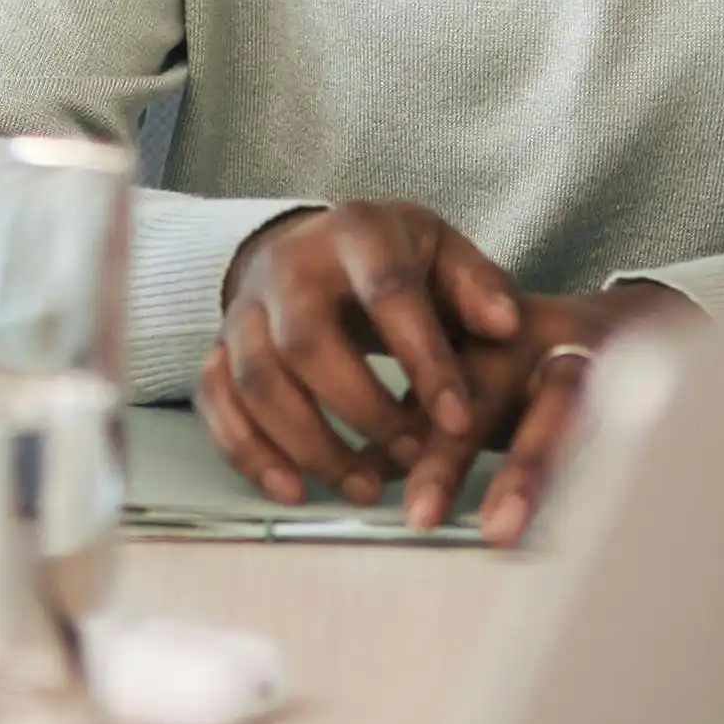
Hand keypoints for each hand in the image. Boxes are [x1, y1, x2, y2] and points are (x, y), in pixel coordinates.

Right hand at [202, 204, 664, 532]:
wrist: (310, 247)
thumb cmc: (393, 261)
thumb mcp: (443, 253)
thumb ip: (478, 286)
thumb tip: (507, 326)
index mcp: (356, 232)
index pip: (388, 293)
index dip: (423, 361)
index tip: (459, 423)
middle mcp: (288, 266)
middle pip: (306, 343)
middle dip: (361, 411)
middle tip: (412, 459)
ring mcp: (244, 309)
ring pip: (256, 381)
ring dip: (309, 444)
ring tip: (365, 487)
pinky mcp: (218, 349)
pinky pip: (216, 404)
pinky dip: (250, 453)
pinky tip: (295, 491)